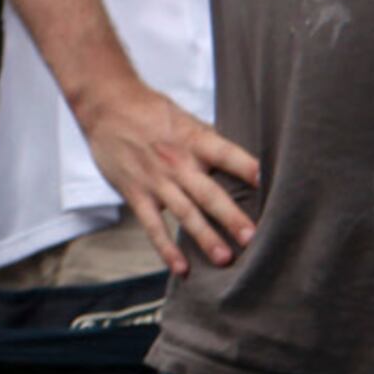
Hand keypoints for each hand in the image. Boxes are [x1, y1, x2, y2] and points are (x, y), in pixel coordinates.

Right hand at [76, 75, 261, 275]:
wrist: (105, 105)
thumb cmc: (151, 111)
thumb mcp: (184, 119)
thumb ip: (209, 144)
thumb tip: (242, 166)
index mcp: (194, 139)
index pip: (225, 154)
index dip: (247, 167)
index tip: (268, 183)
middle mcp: (177, 162)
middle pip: (208, 193)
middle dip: (231, 216)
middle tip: (252, 239)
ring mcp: (155, 180)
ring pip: (184, 213)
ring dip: (205, 237)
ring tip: (225, 259)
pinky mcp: (136, 194)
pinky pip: (153, 225)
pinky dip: (166, 248)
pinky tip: (182, 268)